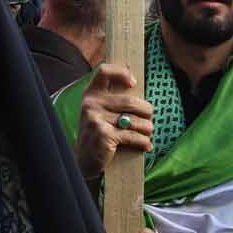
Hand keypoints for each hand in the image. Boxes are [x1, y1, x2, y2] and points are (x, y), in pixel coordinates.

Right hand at [75, 63, 153, 179]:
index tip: (133, 83)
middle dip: (146, 111)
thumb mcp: (99, 112)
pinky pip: (133, 136)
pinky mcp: (104, 135)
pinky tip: (146, 145)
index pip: (104, 71)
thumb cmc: (98, 134)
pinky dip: (143, 141)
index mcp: (91, 94)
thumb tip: (137, 86)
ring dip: (147, 129)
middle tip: (149, 119)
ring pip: (135, 120)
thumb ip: (113, 99)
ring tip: (148, 133)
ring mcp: (96, 119)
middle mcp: (91, 104)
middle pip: (130, 101)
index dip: (122, 72)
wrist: (83, 161)